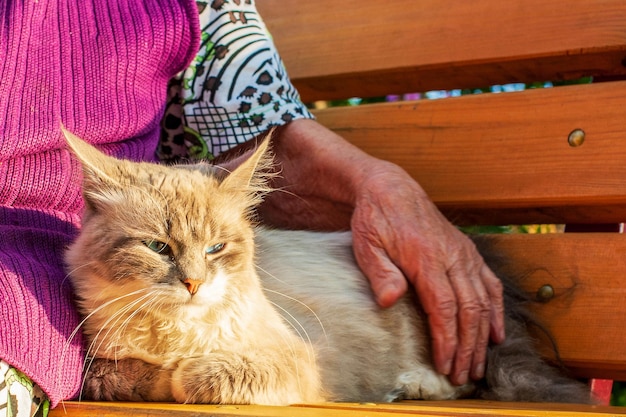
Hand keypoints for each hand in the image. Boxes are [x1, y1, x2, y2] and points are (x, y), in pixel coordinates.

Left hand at [350, 161, 504, 384]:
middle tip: (462, 376)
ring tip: (479, 365)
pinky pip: (489, 284)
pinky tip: (496, 333)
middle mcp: (451, 257)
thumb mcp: (367, 243)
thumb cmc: (375, 219)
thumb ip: (380, 272)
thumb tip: (391, 301)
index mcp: (426, 258)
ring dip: (482, 336)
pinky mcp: (467, 251)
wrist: (391, 189)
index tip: (445, 365)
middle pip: (469, 310)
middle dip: (467, 347)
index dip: (447, 340)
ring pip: (483, 301)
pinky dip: (495, 310)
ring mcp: (463, 254)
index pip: (444, 308)